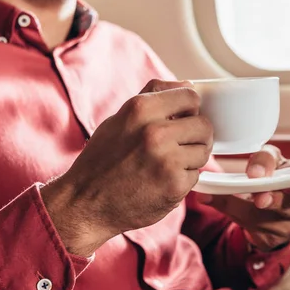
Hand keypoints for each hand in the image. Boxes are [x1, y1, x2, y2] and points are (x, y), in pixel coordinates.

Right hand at [41, 79, 212, 256]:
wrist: (85, 205)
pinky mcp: (174, 185)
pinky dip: (183, 180)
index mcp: (140, 108)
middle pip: (204, 125)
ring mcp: (167, 159)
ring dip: (191, 159)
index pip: (191, 96)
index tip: (184, 119)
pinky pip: (196, 175)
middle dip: (196, 136)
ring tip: (167, 165)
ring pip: (204, 151)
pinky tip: (161, 182)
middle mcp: (155, 131)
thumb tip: (187, 84)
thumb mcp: (119, 118)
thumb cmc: (102, 160)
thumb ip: (153, 97)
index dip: (190, 109)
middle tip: (180, 146)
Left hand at [196, 145, 289, 251]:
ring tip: (228, 199)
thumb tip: (234, 172)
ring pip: (267, 221)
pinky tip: (230, 210)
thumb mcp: (268, 161)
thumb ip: (259, 161)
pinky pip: (253, 231)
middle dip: (274, 201)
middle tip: (260, 198)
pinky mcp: (273, 240)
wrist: (266, 201)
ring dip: (246, 210)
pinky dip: (238, 218)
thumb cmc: (271, 173)